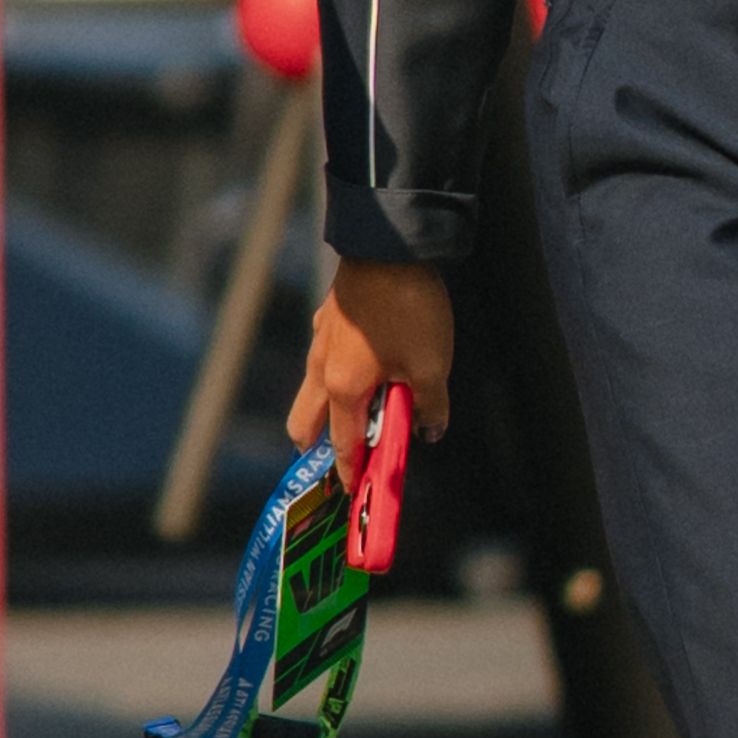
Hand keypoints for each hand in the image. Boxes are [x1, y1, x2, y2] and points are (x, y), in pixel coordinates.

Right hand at [291, 254, 452, 476]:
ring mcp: (321, 340)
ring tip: (365, 412)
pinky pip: (326, 356)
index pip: (342, 445)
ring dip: (331, 409)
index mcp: (343, 389)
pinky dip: (338, 372)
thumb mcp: (431, 365)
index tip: (354, 494)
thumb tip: (429, 431)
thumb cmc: (407, 308)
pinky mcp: (329, 316)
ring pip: (312, 389)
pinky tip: (368, 363)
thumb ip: (430, 407)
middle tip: (346, 459)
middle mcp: (321, 369)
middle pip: (305, 422)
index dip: (351, 473)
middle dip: (319, 447)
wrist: (388, 242)